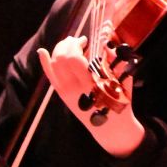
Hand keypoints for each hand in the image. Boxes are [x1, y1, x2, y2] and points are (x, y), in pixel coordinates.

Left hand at [37, 36, 144, 156]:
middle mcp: (75, 88)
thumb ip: (115, 59)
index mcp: (90, 83)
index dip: (76, 45)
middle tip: (77, 40)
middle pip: (60, 59)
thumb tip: (106, 42)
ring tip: (69, 44)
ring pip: (54, 64)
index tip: (85, 40)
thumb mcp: (123, 79)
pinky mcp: (62, 95)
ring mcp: (66, 92)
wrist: (109, 126)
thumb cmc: (119, 100)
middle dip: (67, 44)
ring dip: (59, 50)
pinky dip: (45, 62)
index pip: (73, 59)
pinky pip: (50, 76)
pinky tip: (42, 51)